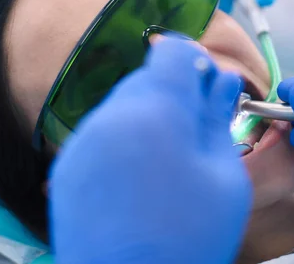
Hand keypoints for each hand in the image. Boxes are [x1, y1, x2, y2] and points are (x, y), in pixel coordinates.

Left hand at [50, 38, 250, 263]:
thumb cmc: (186, 240)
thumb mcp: (224, 177)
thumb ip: (218, 119)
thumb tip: (222, 82)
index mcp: (154, 113)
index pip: (172, 53)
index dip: (195, 62)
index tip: (206, 83)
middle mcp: (110, 118)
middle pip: (147, 78)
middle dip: (175, 94)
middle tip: (196, 130)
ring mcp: (84, 142)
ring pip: (124, 105)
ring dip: (150, 118)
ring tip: (169, 162)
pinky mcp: (69, 166)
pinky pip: (103, 133)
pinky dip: (126, 140)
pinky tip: (142, 177)